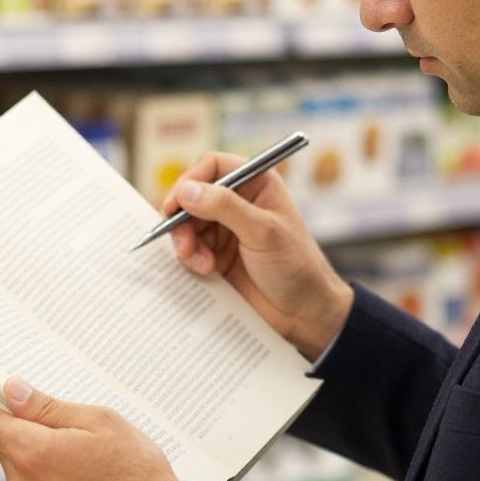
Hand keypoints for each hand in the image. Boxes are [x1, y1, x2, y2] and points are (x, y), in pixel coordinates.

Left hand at [0, 378, 178, 480]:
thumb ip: (47, 406)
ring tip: (86, 467)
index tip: (5, 395)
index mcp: (33, 453)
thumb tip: (10, 390)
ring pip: (22, 475)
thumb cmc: (135, 471)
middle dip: (29, 433)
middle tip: (72, 433)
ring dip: (41, 464)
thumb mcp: (99, 422)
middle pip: (7, 447)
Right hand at [162, 152, 352, 360]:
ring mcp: (226, 229)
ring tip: (201, 263)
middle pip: (192, 195)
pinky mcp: (217, 255)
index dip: (190, 180)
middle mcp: (238, 202)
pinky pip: (190, 248)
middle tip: (184, 243)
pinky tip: (206, 270)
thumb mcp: (263, 232)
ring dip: (186, 242)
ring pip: (187, 224)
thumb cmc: (296, 266)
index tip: (175, 204)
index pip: (212, 166)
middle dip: (183, 218)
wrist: (304, 314)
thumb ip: (224, 207)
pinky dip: (191, 258)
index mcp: (256, 184)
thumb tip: (186, 190)